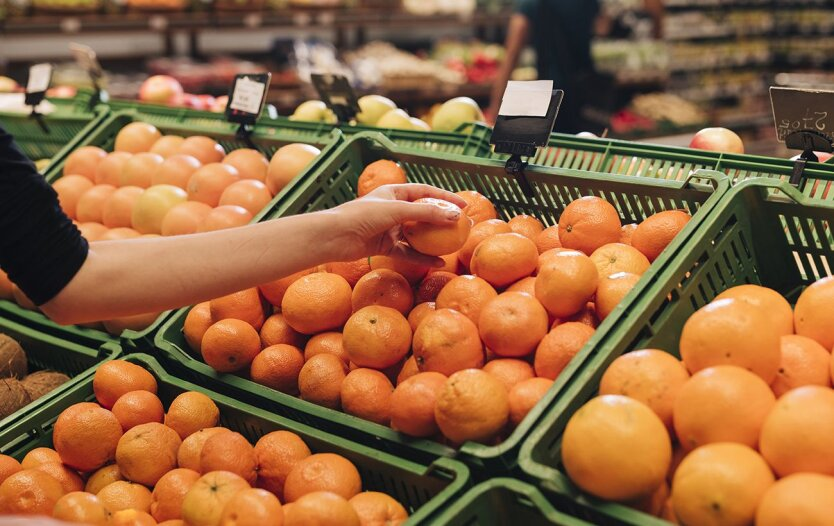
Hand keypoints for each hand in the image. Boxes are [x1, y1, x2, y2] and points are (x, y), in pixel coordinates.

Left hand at [328, 183, 467, 264]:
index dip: (445, 198)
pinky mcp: (385, 247)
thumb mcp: (397, 210)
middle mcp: (393, 209)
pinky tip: (438, 262)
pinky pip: (408, 253)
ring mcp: (389, 229)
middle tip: (461, 227)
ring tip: (452, 246)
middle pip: (423, 213)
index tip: (464, 205)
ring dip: (433, 241)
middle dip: (442, 221)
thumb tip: (454, 216)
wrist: (334, 237)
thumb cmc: (362, 216)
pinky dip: (422, 257)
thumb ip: (426, 213)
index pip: (426, 192)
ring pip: (417, 235)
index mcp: (394, 193)